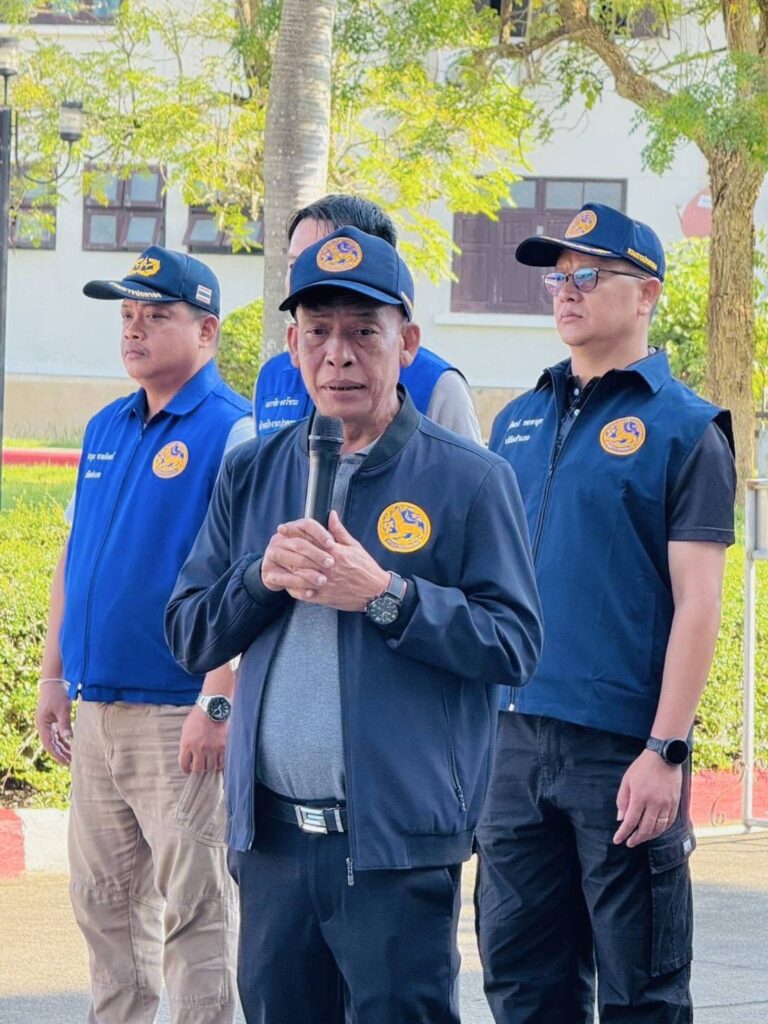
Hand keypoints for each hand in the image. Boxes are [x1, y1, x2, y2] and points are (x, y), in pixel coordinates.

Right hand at [35, 680, 72, 765]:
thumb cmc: (58, 694)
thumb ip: (65, 724)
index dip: (56, 754)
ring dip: (63, 748)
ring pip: (55, 739)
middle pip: (52, 744)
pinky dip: (64, 740)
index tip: (65, 762)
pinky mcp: (53, 720)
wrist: (54, 682)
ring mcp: (47, 723)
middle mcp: (43, 726)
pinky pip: (58, 733)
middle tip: (71, 763)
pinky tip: (71, 745)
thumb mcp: (63, 709)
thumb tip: (69, 738)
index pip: (49, 744)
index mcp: (42, 725)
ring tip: (73, 757)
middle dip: (61, 754)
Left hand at [178, 706, 227, 773]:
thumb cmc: (198, 717)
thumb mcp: (186, 730)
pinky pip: (221, 762)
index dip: (186, 769)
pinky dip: (219, 763)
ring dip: (209, 767)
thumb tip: (188, 756)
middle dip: (198, 770)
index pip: (184, 764)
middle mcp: (199, 749)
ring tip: (210, 763)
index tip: (188, 770)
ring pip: (210, 767)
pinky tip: (218, 760)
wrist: (213, 708)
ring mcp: (212, 748)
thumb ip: (186, 744)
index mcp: (187, 744)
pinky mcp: (223, 747)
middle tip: (200, 767)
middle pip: (198, 769)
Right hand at [261, 516, 335, 593]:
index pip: (306, 525)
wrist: (277, 573)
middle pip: (300, 543)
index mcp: (291, 529)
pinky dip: (299, 587)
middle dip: (317, 554)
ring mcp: (272, 555)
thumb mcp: (316, 544)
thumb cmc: (302, 556)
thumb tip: (333, 514)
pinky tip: (311, 592)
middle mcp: (280, 539)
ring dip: (309, 572)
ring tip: (323, 580)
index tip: (332, 543)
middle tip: (331, 563)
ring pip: (293, 561)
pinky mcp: (269, 572)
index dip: (320, 533)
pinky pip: (285, 579)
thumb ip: (326, 532)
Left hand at [262, 512, 388, 610]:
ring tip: (269, 574)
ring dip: (283, 576)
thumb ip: (340, 532)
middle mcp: (328, 566)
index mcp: (335, 552)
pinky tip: (285, 589)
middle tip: (272, 547)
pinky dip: (294, 592)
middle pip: (301, 557)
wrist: (376, 592)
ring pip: (300, 578)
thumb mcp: (355, 546)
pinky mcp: (325, 597)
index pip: (311, 538)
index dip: (294, 533)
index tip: (282, 529)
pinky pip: (306, 594)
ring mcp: (325, 582)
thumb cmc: (367, 568)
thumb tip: (331, 515)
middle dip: (284, 551)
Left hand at [613, 748, 681, 846]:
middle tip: (629, 843)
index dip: (623, 833)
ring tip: (641, 838)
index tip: (617, 840)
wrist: (664, 756)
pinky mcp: (675, 803)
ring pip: (659, 828)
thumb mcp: (627, 780)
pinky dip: (661, 830)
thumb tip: (621, 818)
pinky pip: (669, 822)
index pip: (631, 822)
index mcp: (640, 797)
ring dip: (649, 837)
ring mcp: (667, 804)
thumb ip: (622, 800)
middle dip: (636, 839)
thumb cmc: (642, 767)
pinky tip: (655, 832)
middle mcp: (655, 803)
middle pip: (646, 829)